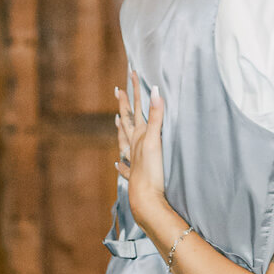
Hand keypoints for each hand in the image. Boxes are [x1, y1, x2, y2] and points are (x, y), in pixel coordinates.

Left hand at [114, 71, 167, 231]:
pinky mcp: (136, 175)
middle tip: (118, 90)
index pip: (136, 108)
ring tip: (116, 121)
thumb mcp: (155, 141)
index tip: (132, 73)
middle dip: (124, 105)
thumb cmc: (151, 171)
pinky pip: (125, 167)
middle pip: (126, 121)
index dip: (134, 91)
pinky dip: (121, 163)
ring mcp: (132, 161)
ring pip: (123, 142)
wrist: (146, 199)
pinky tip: (117, 163)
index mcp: (138, 136)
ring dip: (121, 130)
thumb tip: (155, 91)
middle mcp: (132, 146)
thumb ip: (157, 117)